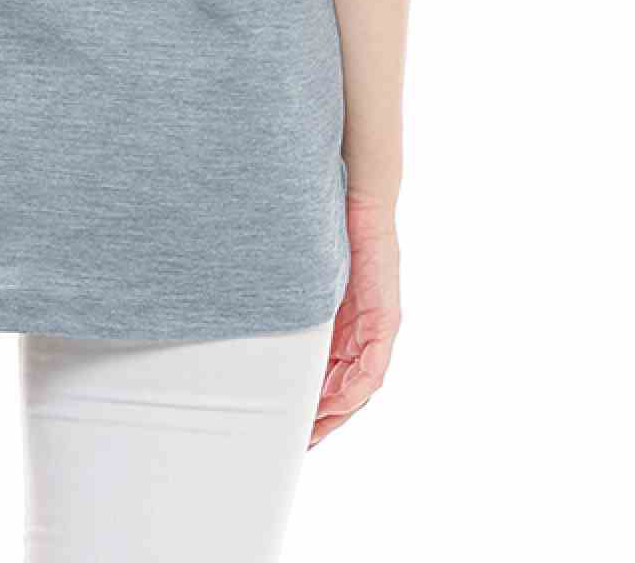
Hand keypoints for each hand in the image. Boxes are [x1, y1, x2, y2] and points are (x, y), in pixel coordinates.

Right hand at [310, 190, 399, 445]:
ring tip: (313, 429)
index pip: (330, 373)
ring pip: (360, 383)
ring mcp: (377, 324)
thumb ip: (289, 300)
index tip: (291, 424)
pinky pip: (373, 365)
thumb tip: (249, 312)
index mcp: (343, 320)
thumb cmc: (324, 225)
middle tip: (299, 440)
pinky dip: (355, 386)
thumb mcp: (300, 274)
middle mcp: (363, 328)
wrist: (358, 194)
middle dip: (324, 417)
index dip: (313, 402)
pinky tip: (338, 401)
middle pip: (346, 388)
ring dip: (338, 409)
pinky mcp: (385, 316)